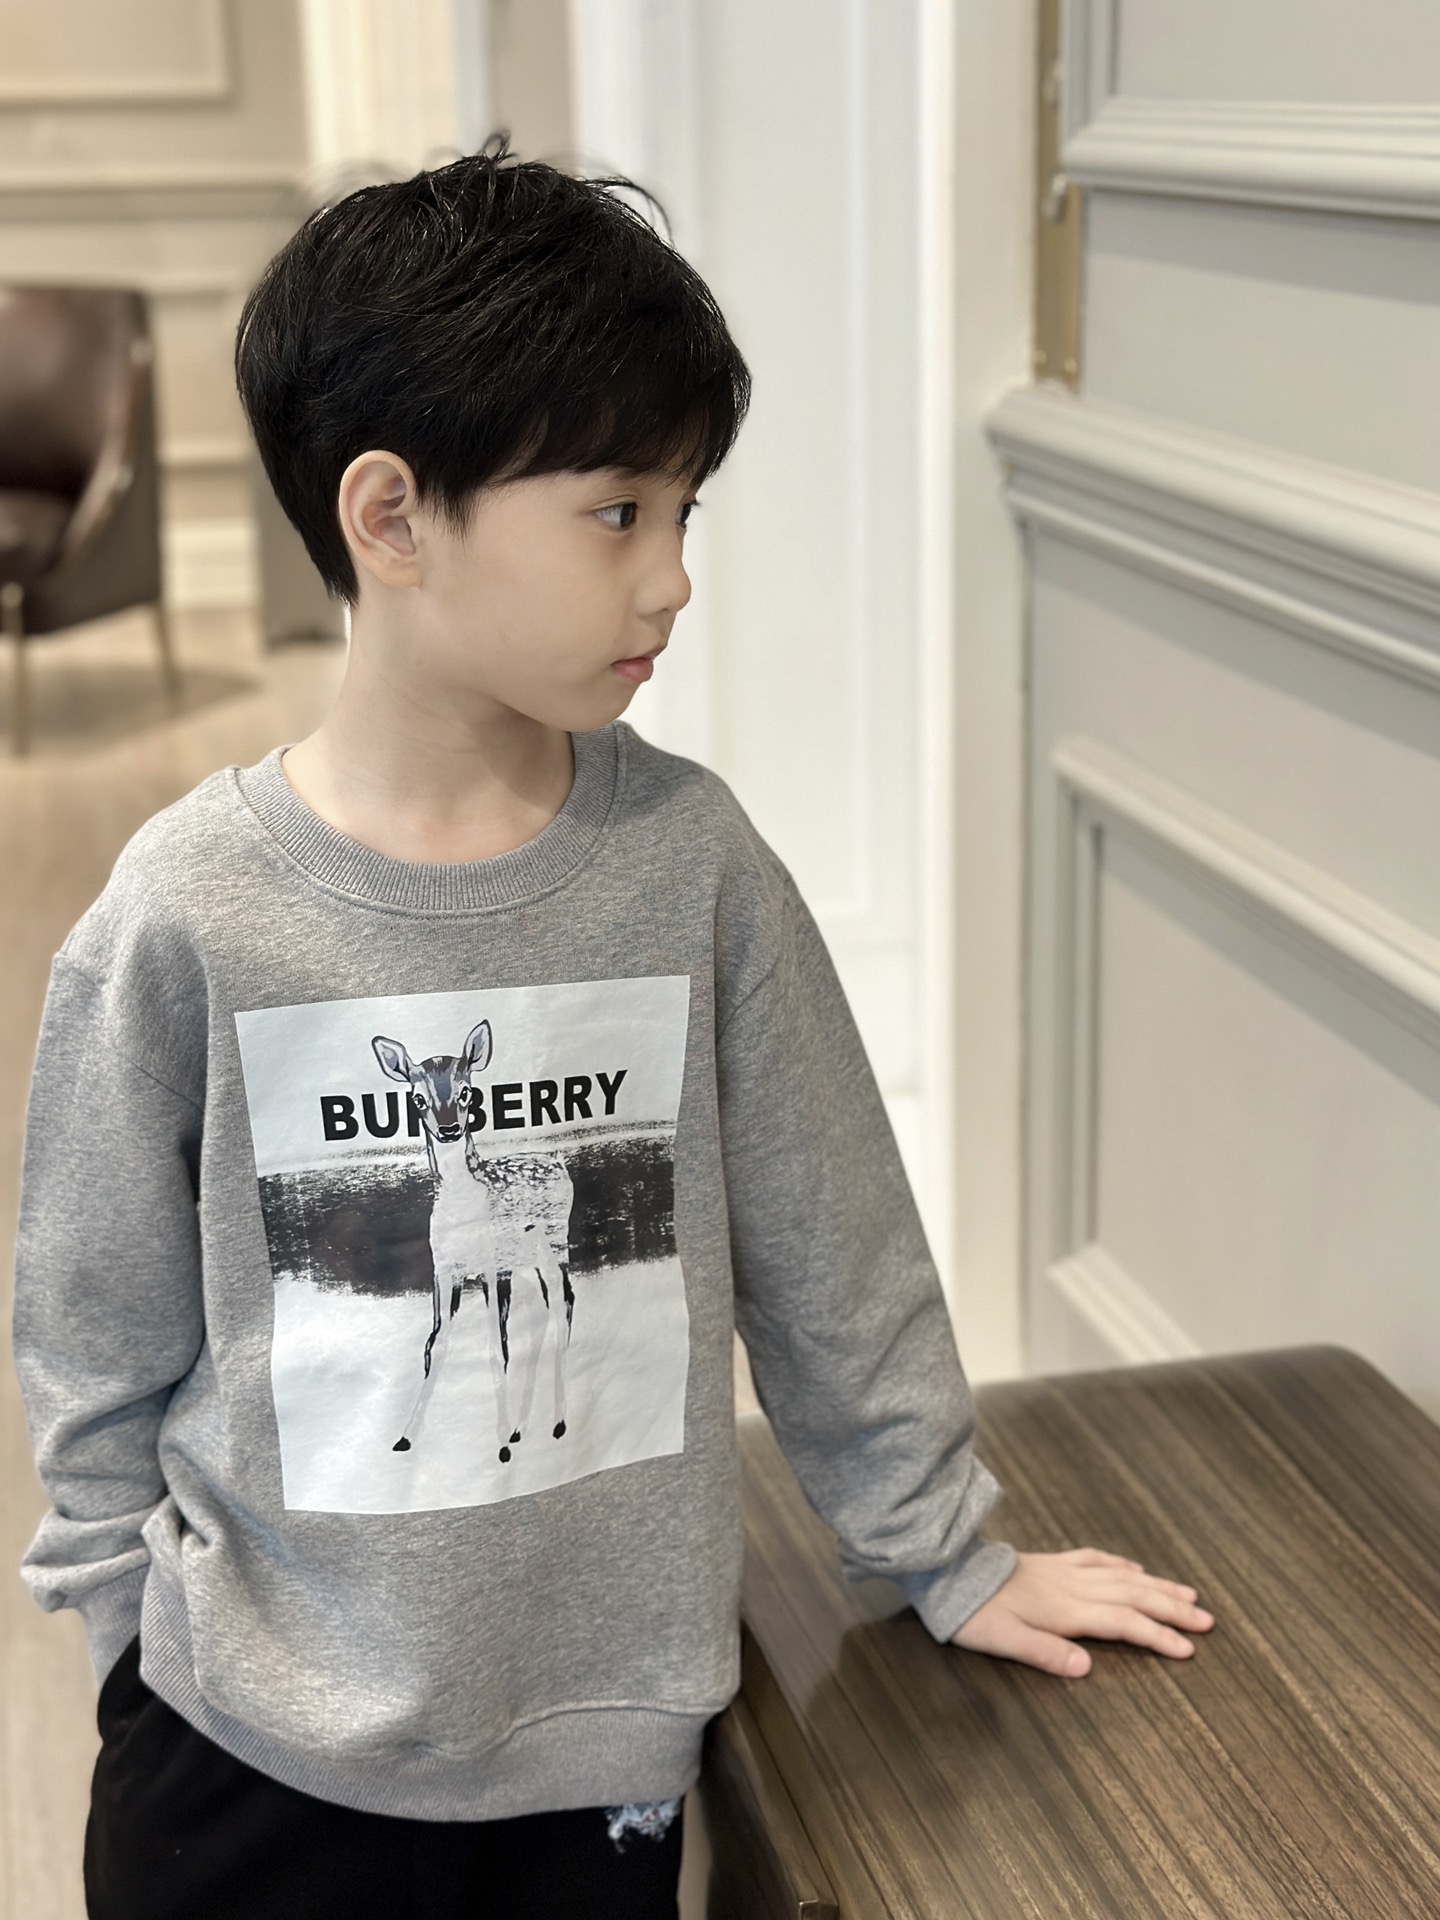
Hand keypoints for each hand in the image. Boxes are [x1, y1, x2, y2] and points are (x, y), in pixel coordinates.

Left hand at [951, 1548, 1214, 1676]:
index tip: (1189, 1649)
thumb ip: (1046, 1653)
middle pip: (1134, 1596)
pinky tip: (1133, 1567)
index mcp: (1067, 1610)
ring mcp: (1066, 1571)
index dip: (1158, 1636)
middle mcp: (1074, 1587)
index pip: (1124, 1623)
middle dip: (1173, 1609)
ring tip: (1188, 1593)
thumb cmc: (976, 1613)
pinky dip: (1121, 1564)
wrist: (952, 1571)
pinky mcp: (1053, 1561)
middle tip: (1208, 1620)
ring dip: (1157, 1585)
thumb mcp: (1006, 1641)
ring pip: (1122, 1576)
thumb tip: (1086, 1669)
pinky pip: (1096, 1559)